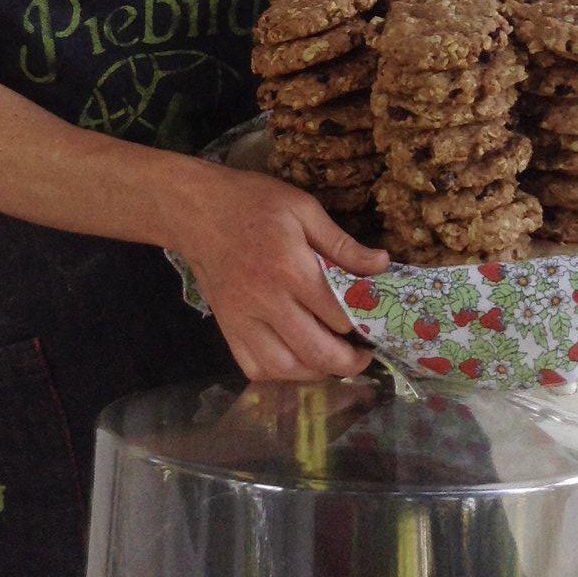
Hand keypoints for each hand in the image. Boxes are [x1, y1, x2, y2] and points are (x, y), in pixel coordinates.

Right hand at [171, 164, 388, 382]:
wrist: (196, 210)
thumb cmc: (252, 202)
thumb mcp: (302, 208)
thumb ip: (341, 242)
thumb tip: (381, 264)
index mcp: (290, 268)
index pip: (337, 314)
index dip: (361, 324)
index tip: (373, 324)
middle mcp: (267, 301)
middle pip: (315, 351)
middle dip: (347, 362)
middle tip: (362, 356)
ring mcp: (243, 319)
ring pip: (285, 368)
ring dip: (315, 372)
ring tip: (331, 360)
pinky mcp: (226, 328)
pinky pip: (254, 367)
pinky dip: (279, 374)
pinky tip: (294, 361)